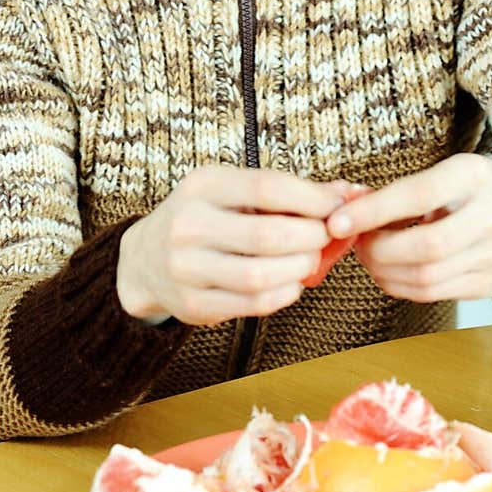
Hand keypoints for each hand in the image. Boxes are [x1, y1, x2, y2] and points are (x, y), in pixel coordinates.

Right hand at [116, 165, 349, 325]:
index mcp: (202, 186)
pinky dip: (284, 293)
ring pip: (261, 275)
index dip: (311, 198)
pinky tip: (291, 282)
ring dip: (300, 269)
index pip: (266, 187)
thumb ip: (287, 192)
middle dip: (311, 237)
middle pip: (268, 234)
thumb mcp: (233, 191)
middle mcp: (188, 225)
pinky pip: (253, 303)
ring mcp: (186, 268)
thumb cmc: (205, 218)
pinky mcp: (193, 305)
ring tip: (309, 260)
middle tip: (326, 236)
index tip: (337, 205)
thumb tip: (346, 193)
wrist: (145, 260)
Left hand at [325, 155, 491, 302]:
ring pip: (426, 278)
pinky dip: (401, 286)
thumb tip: (347, 207)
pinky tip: (390, 272)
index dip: (373, 212)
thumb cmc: (482, 189)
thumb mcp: (451, 173)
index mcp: (475, 177)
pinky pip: (434, 294)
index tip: (338, 221)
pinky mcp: (490, 285)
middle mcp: (491, 216)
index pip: (418, 195)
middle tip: (357, 243)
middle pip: (425, 247)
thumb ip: (403, 191)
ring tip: (370, 257)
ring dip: (384, 272)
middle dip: (377, 250)